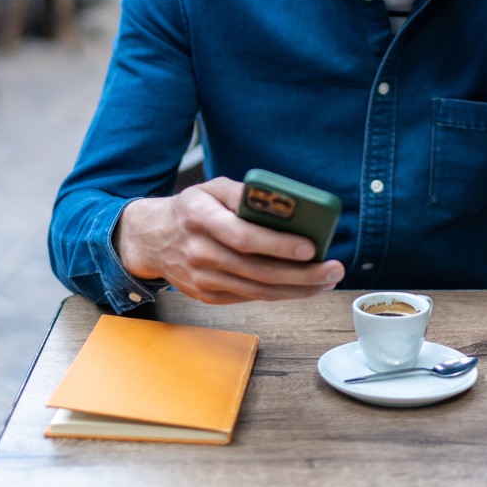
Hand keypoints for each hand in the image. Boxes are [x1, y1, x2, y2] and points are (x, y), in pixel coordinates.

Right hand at [114, 177, 344, 304]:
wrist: (152, 239)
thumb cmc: (190, 209)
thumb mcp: (211, 188)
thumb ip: (243, 193)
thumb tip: (283, 204)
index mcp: (200, 218)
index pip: (244, 236)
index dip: (279, 245)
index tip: (311, 247)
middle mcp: (199, 251)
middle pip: (258, 270)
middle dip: (302, 274)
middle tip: (333, 269)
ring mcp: (203, 278)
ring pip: (258, 291)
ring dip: (298, 290)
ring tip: (327, 281)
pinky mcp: (208, 296)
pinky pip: (250, 298)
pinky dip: (279, 294)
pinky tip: (302, 287)